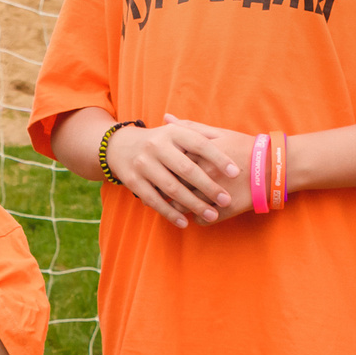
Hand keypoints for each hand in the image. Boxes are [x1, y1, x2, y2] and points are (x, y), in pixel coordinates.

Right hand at [104, 118, 241, 227]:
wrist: (120, 146)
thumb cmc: (160, 141)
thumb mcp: (176, 132)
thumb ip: (200, 134)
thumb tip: (230, 141)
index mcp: (172, 132)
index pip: (199, 144)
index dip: (218, 158)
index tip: (235, 173)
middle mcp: (156, 146)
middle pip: (186, 169)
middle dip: (208, 186)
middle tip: (226, 200)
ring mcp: (143, 164)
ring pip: (172, 188)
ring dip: (193, 204)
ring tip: (211, 215)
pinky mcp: (133, 181)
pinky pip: (154, 200)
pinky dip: (170, 213)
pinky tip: (185, 222)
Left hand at [163, 112, 267, 217]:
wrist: (273, 166)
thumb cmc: (244, 147)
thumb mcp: (218, 133)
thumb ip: (190, 127)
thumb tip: (165, 118)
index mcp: (200, 155)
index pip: (169, 163)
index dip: (162, 167)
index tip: (159, 168)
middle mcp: (203, 175)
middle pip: (172, 186)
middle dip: (165, 188)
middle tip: (163, 187)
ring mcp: (213, 195)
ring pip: (183, 206)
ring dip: (179, 206)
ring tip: (180, 202)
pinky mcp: (224, 211)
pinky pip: (201, 220)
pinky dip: (198, 218)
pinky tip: (199, 212)